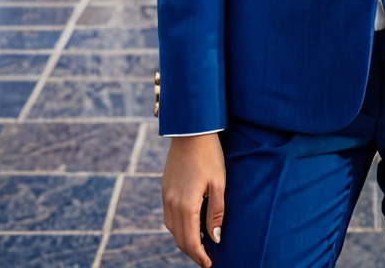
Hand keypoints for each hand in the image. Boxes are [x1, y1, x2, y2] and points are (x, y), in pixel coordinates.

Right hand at [162, 134, 225, 265]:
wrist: (191, 131)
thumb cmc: (209, 155)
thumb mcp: (219, 183)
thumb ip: (216, 212)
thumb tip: (214, 237)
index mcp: (186, 205)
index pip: (190, 241)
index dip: (199, 256)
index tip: (209, 264)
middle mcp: (172, 204)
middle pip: (179, 238)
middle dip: (192, 251)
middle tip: (206, 257)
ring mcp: (166, 196)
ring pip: (171, 228)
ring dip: (184, 239)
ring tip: (199, 242)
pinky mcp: (165, 188)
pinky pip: (168, 216)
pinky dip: (178, 226)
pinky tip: (189, 223)